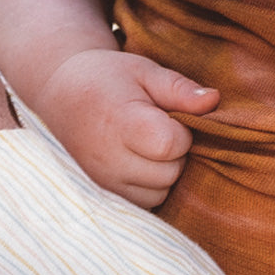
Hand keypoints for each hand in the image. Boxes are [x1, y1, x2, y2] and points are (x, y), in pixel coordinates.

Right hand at [34, 49, 218, 208]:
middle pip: (169, 173)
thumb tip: (214, 101)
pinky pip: (143, 203)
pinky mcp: (101, 195)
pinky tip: (138, 160)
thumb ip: (180, 89)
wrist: (61, 94)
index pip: (170, 145)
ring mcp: (102, 182)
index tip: (168, 115)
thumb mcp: (144, 71)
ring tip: (146, 143)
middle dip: (174, 152)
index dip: (181, 131)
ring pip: (159, 193)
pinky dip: (148, 186)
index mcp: (120, 123)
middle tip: (157, 127)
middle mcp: (108, 159)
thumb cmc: (108, 78)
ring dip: (163, 172)